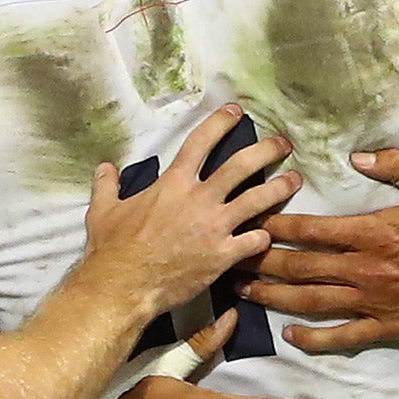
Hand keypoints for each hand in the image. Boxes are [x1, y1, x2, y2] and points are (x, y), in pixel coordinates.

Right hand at [84, 105, 299, 316]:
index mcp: (173, 183)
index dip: (220, 123)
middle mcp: (200, 199)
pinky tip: (267, 236)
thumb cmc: (112, 248)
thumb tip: (105, 168)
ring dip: (280, 188)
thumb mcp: (103, 211)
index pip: (201, 142)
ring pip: (258, 199)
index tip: (236, 112)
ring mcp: (215, 227)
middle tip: (283, 144)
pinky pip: (254, 241)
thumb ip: (107, 186)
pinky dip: (264, 237)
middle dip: (266, 150)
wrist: (123, 286)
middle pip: (242, 165)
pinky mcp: (223, 255)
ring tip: (295, 180)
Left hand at [240, 149, 398, 352]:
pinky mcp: (387, 325)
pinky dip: (314, 338)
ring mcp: (375, 300)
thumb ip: (390, 166)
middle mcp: (366, 268)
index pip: (311, 230)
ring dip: (275, 297)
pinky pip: (343, 336)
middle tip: (231, 260)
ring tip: (245, 292)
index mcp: (372, 231)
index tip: (251, 222)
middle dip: (262, 263)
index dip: (276, 227)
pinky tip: (290, 334)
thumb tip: (356, 157)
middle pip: (301, 267)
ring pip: (312, 301)